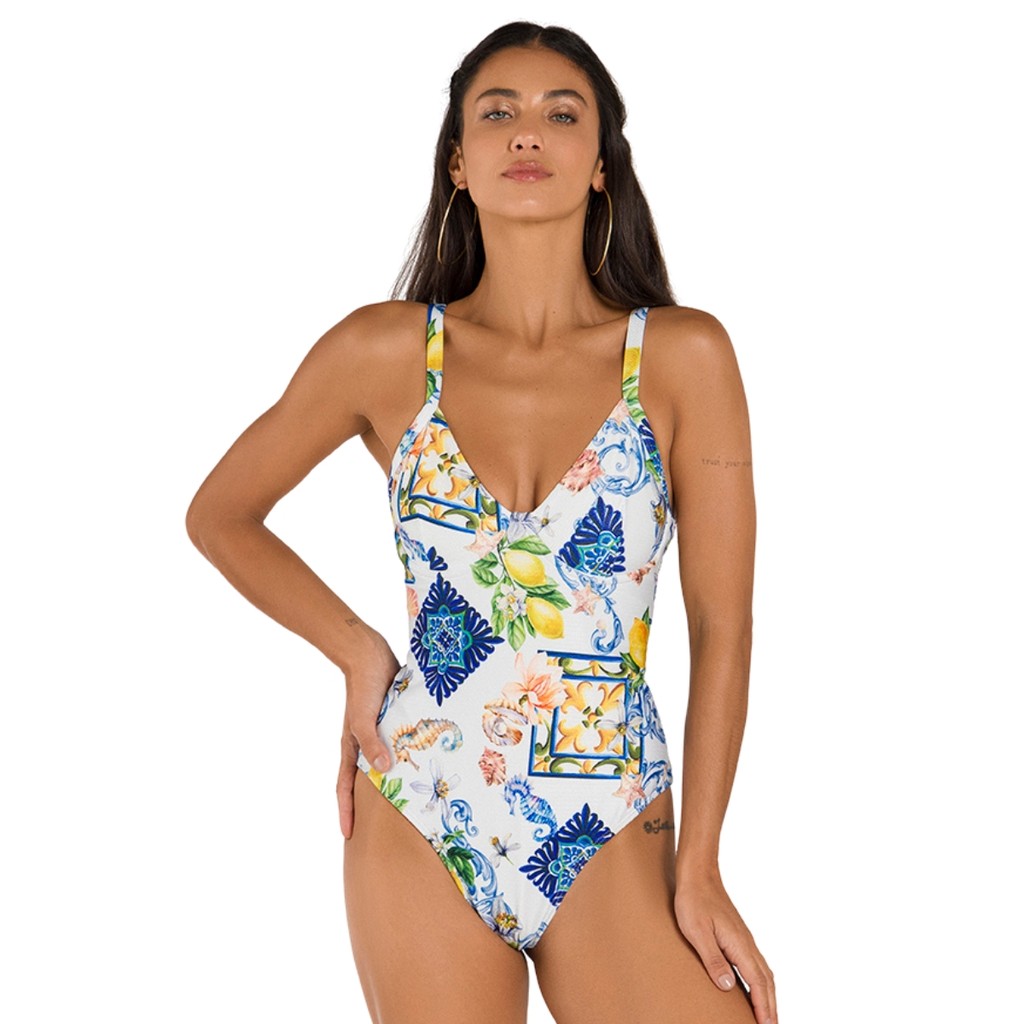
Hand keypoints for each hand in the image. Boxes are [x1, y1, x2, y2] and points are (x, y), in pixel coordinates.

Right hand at [336, 630, 400, 840]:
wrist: (369, 655)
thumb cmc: (364, 687)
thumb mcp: (364, 718)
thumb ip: (372, 744)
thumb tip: (382, 771)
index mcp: (351, 748)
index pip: (344, 787)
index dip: (346, 811)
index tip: (348, 836)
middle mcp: (364, 744)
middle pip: (363, 782)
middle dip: (367, 805)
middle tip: (377, 828)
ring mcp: (378, 733)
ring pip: (382, 765)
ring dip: (390, 783)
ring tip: (406, 803)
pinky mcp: (393, 722)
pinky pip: (398, 747)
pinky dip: (406, 759)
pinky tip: (423, 764)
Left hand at [674, 869, 776, 1023]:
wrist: (698, 875)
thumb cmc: (694, 901)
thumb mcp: (697, 932)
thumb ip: (713, 959)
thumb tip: (729, 986)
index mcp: (739, 945)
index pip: (757, 983)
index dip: (763, 1007)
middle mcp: (746, 944)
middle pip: (766, 981)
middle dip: (770, 1006)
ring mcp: (744, 940)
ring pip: (763, 973)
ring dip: (767, 996)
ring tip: (767, 1014)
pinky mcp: (738, 936)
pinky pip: (755, 964)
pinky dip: (760, 982)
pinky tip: (754, 986)